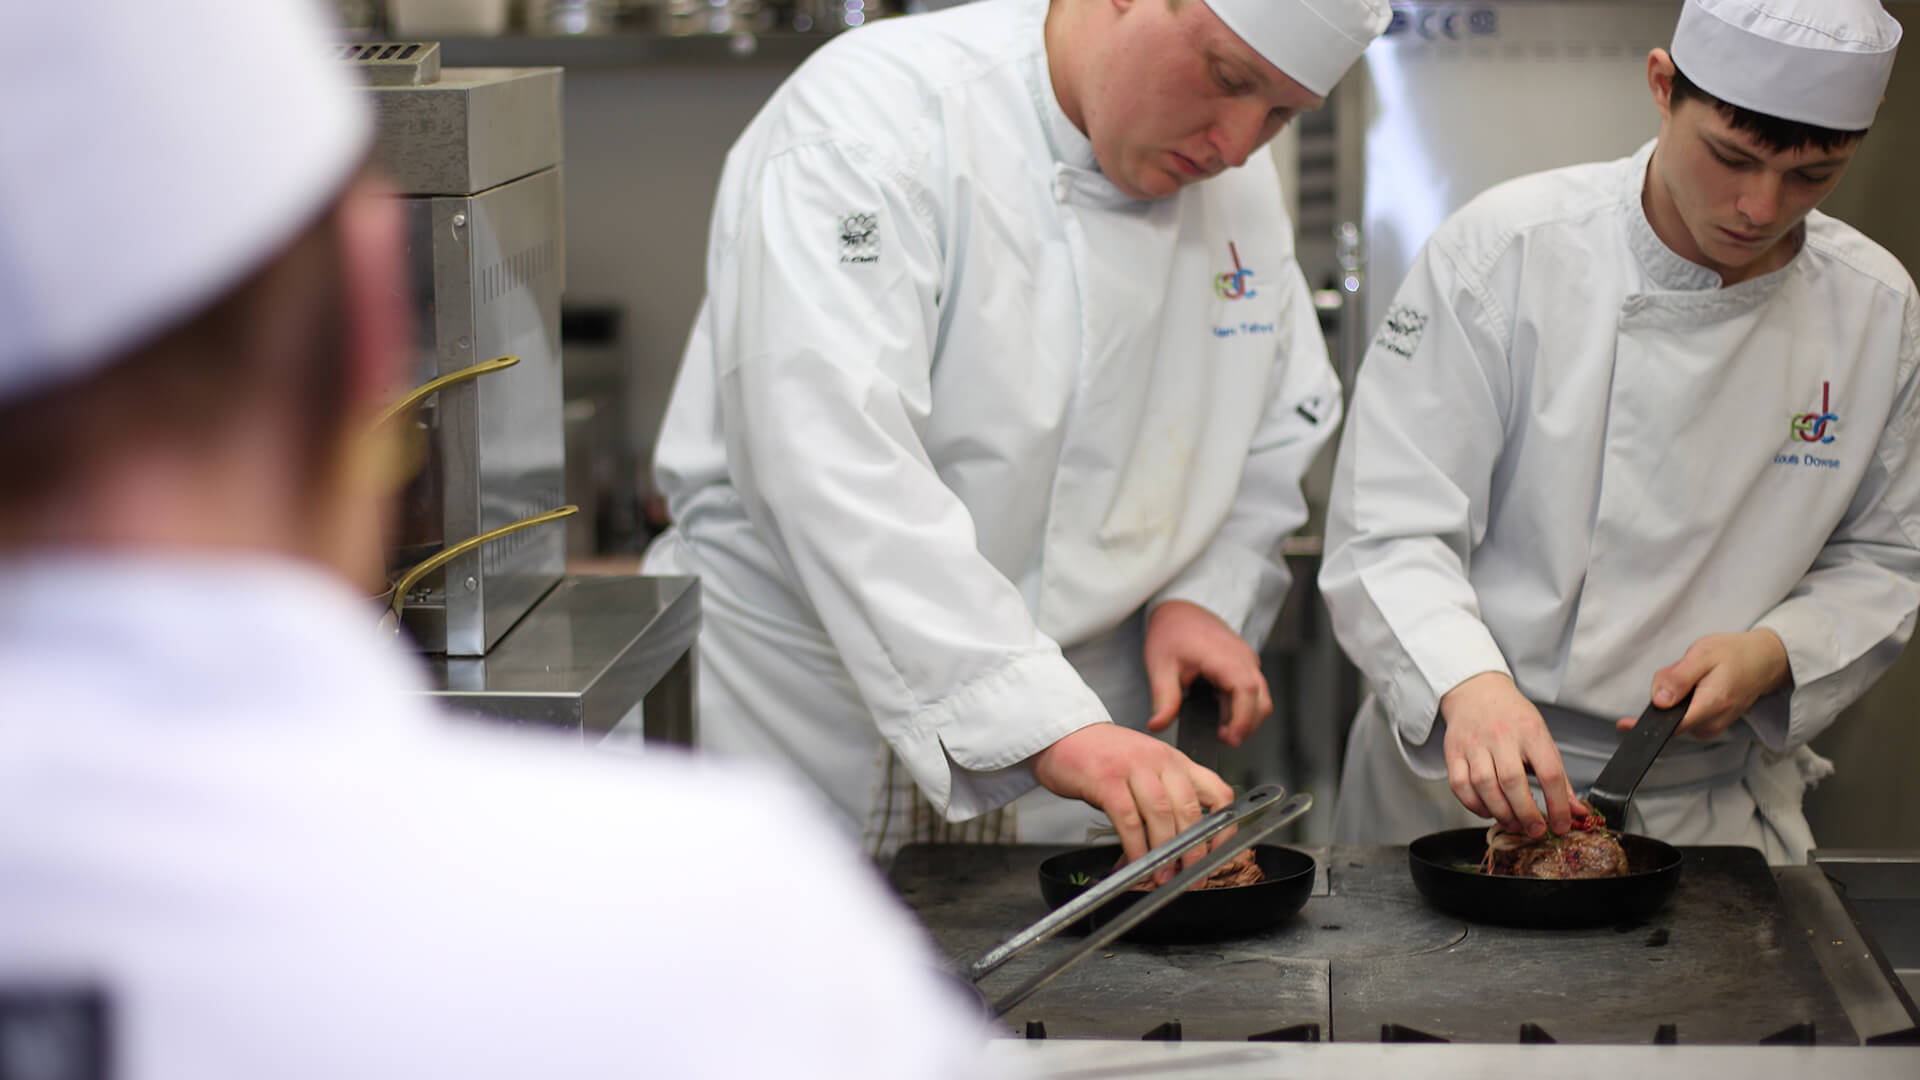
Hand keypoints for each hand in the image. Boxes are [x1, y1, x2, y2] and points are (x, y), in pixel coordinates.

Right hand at [1030, 723, 1234, 884]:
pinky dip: (1135, 846)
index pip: (1218, 793)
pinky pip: (1128, 819)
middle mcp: (1160, 761)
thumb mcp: (1146, 769)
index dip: (1223, 828)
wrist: (1062, 734)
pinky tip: (1135, 862)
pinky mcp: (1106, 779)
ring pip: (1162, 815)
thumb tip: (1179, 846)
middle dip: (1193, 850)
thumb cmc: (1103, 756)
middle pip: (1190, 810)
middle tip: (1190, 875)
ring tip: (1162, 875)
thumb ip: (1165, 798)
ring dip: (1165, 852)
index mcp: (1176, 762)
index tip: (1217, 854)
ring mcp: (1133, 767)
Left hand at [1141, 600, 1271, 747]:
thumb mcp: (1160, 666)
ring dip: (1244, 717)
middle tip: (1221, 738)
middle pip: (1261, 700)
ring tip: (1218, 727)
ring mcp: (1247, 661)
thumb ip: (1163, 699)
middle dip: (1246, 725)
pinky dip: (1240, 706)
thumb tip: (1157, 725)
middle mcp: (1243, 658)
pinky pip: (1252, 690)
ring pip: (1260, 698)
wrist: (1180, 609)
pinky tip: (1218, 710)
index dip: (1243, 719)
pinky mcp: (1245, 665)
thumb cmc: (1171, 632)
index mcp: (1224, 656)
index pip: (1247, 690)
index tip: (1231, 740)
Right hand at [1439, 672, 1582, 836]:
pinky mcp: (1453, 752)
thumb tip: (1575, 810)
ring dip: (1501, 812)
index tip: (1562, 824)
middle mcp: (1501, 736)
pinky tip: (1488, 810)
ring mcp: (1474, 744)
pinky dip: (1474, 805)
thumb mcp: (1541, 738)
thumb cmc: (1513, 717)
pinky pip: (1460, 786)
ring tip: (1514, 823)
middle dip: (1527, 813)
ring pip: (1484, 786)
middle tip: (1536, 830)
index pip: (1548, 772)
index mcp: (1530, 731)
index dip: (1557, 804)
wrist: (1477, 691)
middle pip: (1513, 782)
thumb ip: (1558, 776)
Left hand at [1618, 630, 1790, 740]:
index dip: (1646, 726)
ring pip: (1675, 717)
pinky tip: (1694, 685)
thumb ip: (1678, 678)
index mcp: (1711, 705)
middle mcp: (1713, 723)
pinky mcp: (1712, 725)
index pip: (1671, 726)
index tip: (1623, 725)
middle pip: (1669, 718)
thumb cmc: (1734, 654)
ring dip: (1674, 697)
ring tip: (1692, 675)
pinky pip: (1685, 716)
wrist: (1764, 660)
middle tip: (1680, 670)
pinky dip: (1682, 701)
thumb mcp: (1702, 655)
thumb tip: (1658, 702)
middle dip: (1664, 696)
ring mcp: (1714, 726)